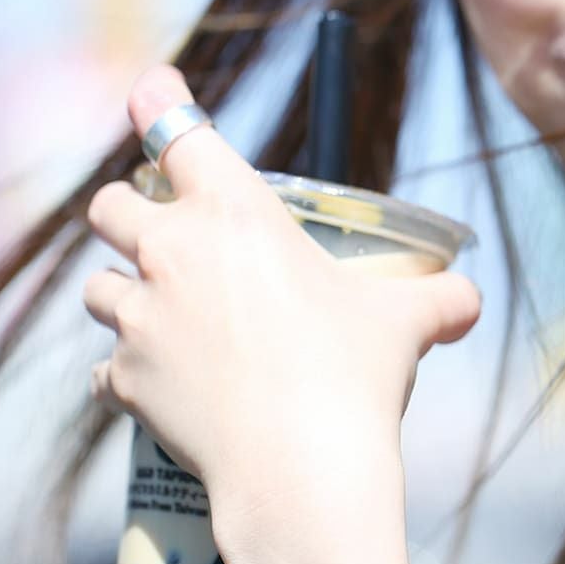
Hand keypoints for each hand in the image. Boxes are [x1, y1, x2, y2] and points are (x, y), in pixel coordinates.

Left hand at [83, 65, 481, 558]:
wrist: (301, 468)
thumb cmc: (352, 378)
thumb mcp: (404, 326)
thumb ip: (438, 301)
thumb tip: (469, 302)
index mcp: (233, 212)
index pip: (174, 127)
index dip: (157, 101)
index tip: (151, 94)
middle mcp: (171, 253)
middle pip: (109, 206)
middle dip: (126, 215)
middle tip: (157, 239)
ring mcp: (139, 318)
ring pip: (95, 288)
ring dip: (120, 296)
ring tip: (155, 319)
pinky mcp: (125, 381)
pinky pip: (103, 370)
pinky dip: (125, 377)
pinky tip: (155, 390)